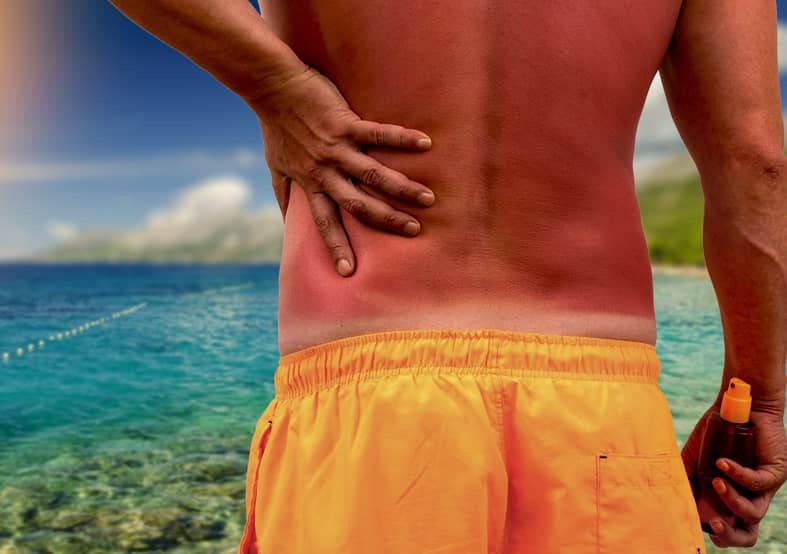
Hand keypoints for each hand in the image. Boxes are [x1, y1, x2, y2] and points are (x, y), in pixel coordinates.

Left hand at [251, 65, 434, 276]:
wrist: (271, 86)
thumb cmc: (276, 126)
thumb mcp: (276, 166)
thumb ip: (285, 195)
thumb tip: (286, 223)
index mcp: (310, 183)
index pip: (324, 222)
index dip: (336, 245)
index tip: (347, 271)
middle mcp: (324, 170)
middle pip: (358, 204)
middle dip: (386, 220)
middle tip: (413, 231)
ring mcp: (336, 147)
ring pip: (373, 174)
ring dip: (402, 188)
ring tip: (428, 199)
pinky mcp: (345, 123)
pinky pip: (378, 133)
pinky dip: (402, 138)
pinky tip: (426, 143)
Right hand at [682, 405, 786, 547]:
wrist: (734, 408)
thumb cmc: (714, 434)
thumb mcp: (694, 461)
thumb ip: (686, 481)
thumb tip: (674, 501)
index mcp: (733, 499)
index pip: (733, 530)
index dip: (721, 536)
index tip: (703, 524)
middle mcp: (750, 497)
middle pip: (748, 532)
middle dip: (730, 534)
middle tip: (713, 523)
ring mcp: (764, 487)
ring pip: (753, 511)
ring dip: (731, 500)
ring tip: (715, 482)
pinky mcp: (775, 471)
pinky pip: (757, 482)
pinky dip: (737, 475)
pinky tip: (722, 462)